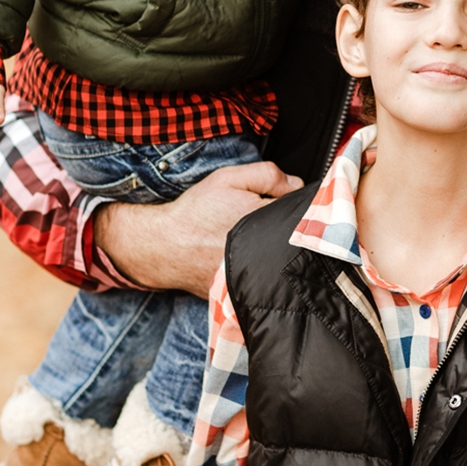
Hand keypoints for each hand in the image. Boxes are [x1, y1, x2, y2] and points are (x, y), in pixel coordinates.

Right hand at [94, 160, 301, 295]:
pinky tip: (247, 257)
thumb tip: (297, 185)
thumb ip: (267, 175)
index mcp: (263, 219)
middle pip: (295, 237)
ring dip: (276, 248)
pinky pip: (264, 276)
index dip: (297, 206)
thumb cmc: (195, 212)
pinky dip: (261, 266)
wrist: (164, 246)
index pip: (302, 212)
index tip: (286, 203)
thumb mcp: (228, 179)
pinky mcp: (245, 290)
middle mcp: (263, 249)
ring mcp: (255, 273)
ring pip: (282, 259)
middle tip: (268, 220)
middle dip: (288, 227)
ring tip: (256, 238)